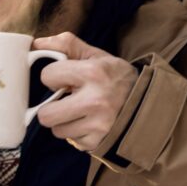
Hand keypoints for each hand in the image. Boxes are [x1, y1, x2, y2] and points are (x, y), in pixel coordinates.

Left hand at [33, 32, 138, 150]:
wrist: (150, 103)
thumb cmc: (117, 77)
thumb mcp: (97, 56)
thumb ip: (66, 45)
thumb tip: (36, 44)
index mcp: (93, 73)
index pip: (47, 76)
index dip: (54, 77)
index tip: (66, 79)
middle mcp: (96, 101)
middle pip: (46, 115)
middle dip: (52, 108)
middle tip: (65, 101)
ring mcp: (99, 125)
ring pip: (57, 130)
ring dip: (64, 122)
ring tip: (80, 112)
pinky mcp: (100, 142)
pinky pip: (73, 141)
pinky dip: (78, 133)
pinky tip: (91, 123)